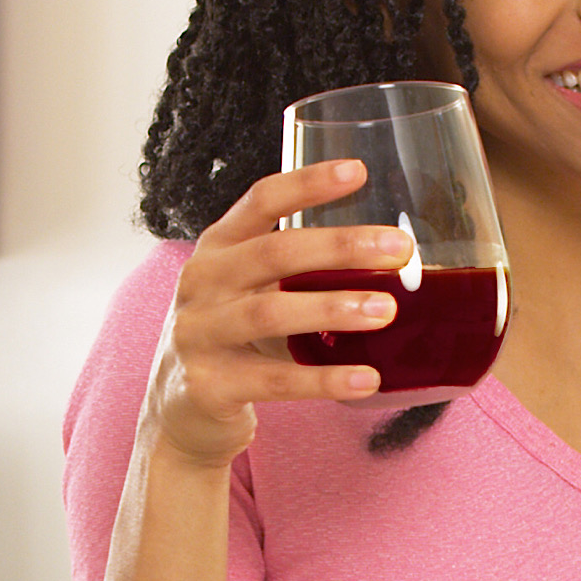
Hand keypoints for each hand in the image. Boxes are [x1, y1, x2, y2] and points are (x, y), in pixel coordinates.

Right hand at [143, 160, 411, 465]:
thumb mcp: (251, 290)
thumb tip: (394, 261)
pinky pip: (273, 381)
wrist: (180, 409)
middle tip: (400, 247)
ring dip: (333, 308)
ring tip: (387, 310)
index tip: (358, 171)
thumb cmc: (234, 338)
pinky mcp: (208, 386)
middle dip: (340, 246)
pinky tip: (367, 380)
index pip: (261, 202)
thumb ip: (300, 271)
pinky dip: (323, 380)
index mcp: (219, 249)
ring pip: (270, 313)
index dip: (307, 184)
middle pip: (273, 253)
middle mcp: (201, 282)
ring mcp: (199, 334)